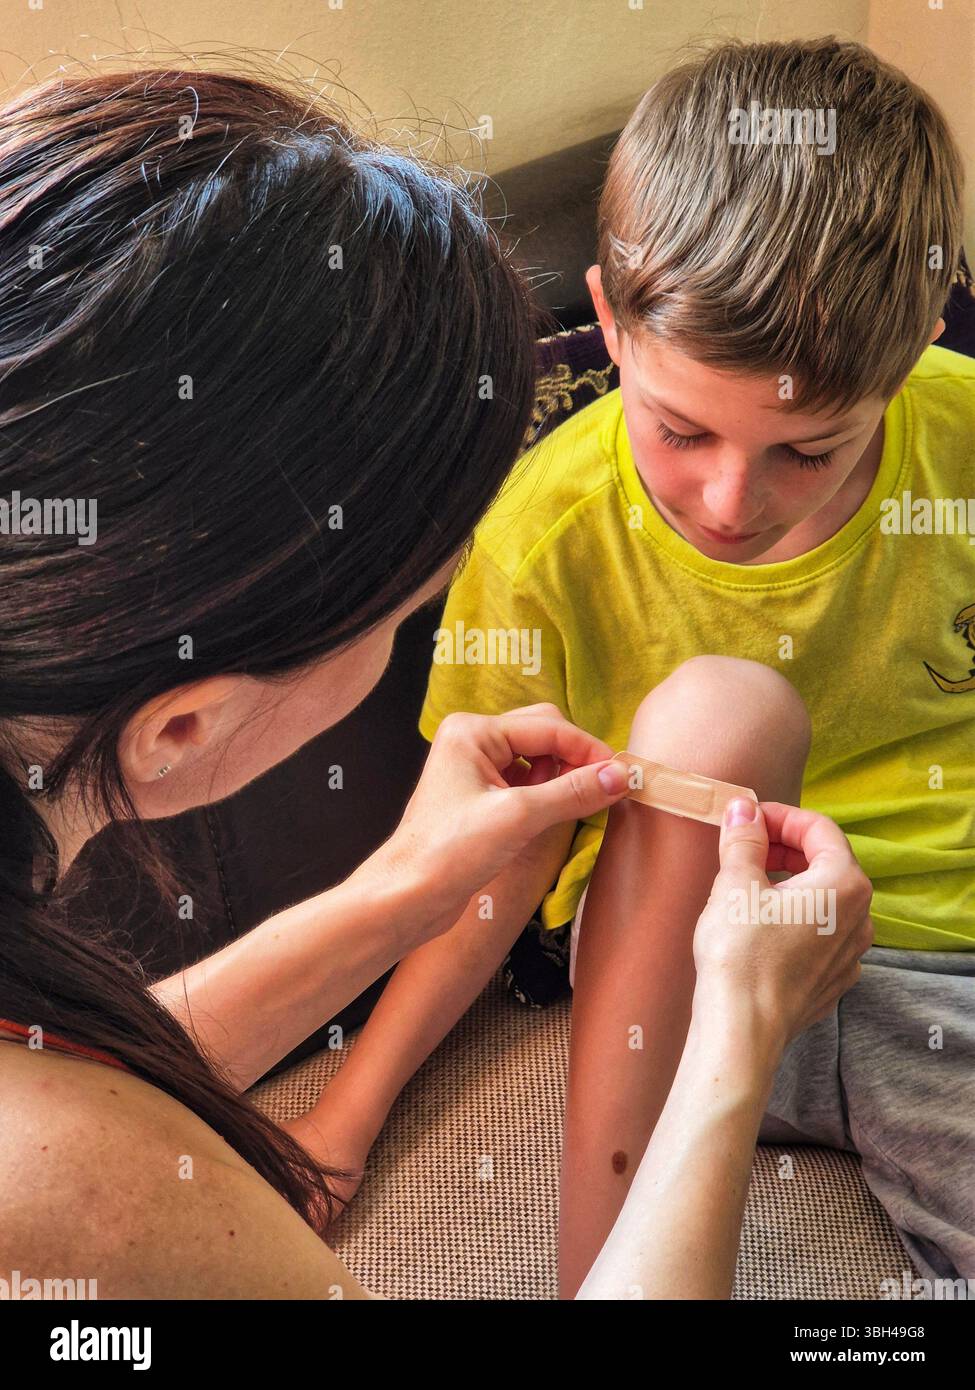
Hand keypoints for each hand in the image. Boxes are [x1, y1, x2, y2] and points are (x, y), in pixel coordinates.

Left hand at [379, 704, 629, 918]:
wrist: (407, 897)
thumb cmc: (450, 852)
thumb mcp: (519, 817)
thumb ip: (573, 791)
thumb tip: (621, 775)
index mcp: (474, 731)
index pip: (548, 726)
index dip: (589, 750)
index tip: (624, 775)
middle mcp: (472, 741)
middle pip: (543, 734)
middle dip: (574, 759)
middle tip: (604, 789)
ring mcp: (474, 769)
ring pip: (537, 759)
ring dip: (561, 778)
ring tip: (574, 806)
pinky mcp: (479, 798)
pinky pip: (526, 783)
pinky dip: (547, 795)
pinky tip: (555, 815)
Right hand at [691, 798, 873, 1053]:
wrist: (742, 1029)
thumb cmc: (741, 954)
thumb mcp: (735, 883)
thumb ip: (744, 839)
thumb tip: (744, 810)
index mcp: (845, 884)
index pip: (818, 829)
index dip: (780, 817)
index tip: (748, 818)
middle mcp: (860, 917)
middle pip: (826, 862)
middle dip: (785, 848)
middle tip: (745, 846)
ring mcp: (850, 953)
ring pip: (824, 900)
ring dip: (790, 883)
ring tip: (748, 884)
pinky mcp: (832, 980)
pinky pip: (819, 934)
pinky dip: (794, 918)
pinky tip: (761, 925)